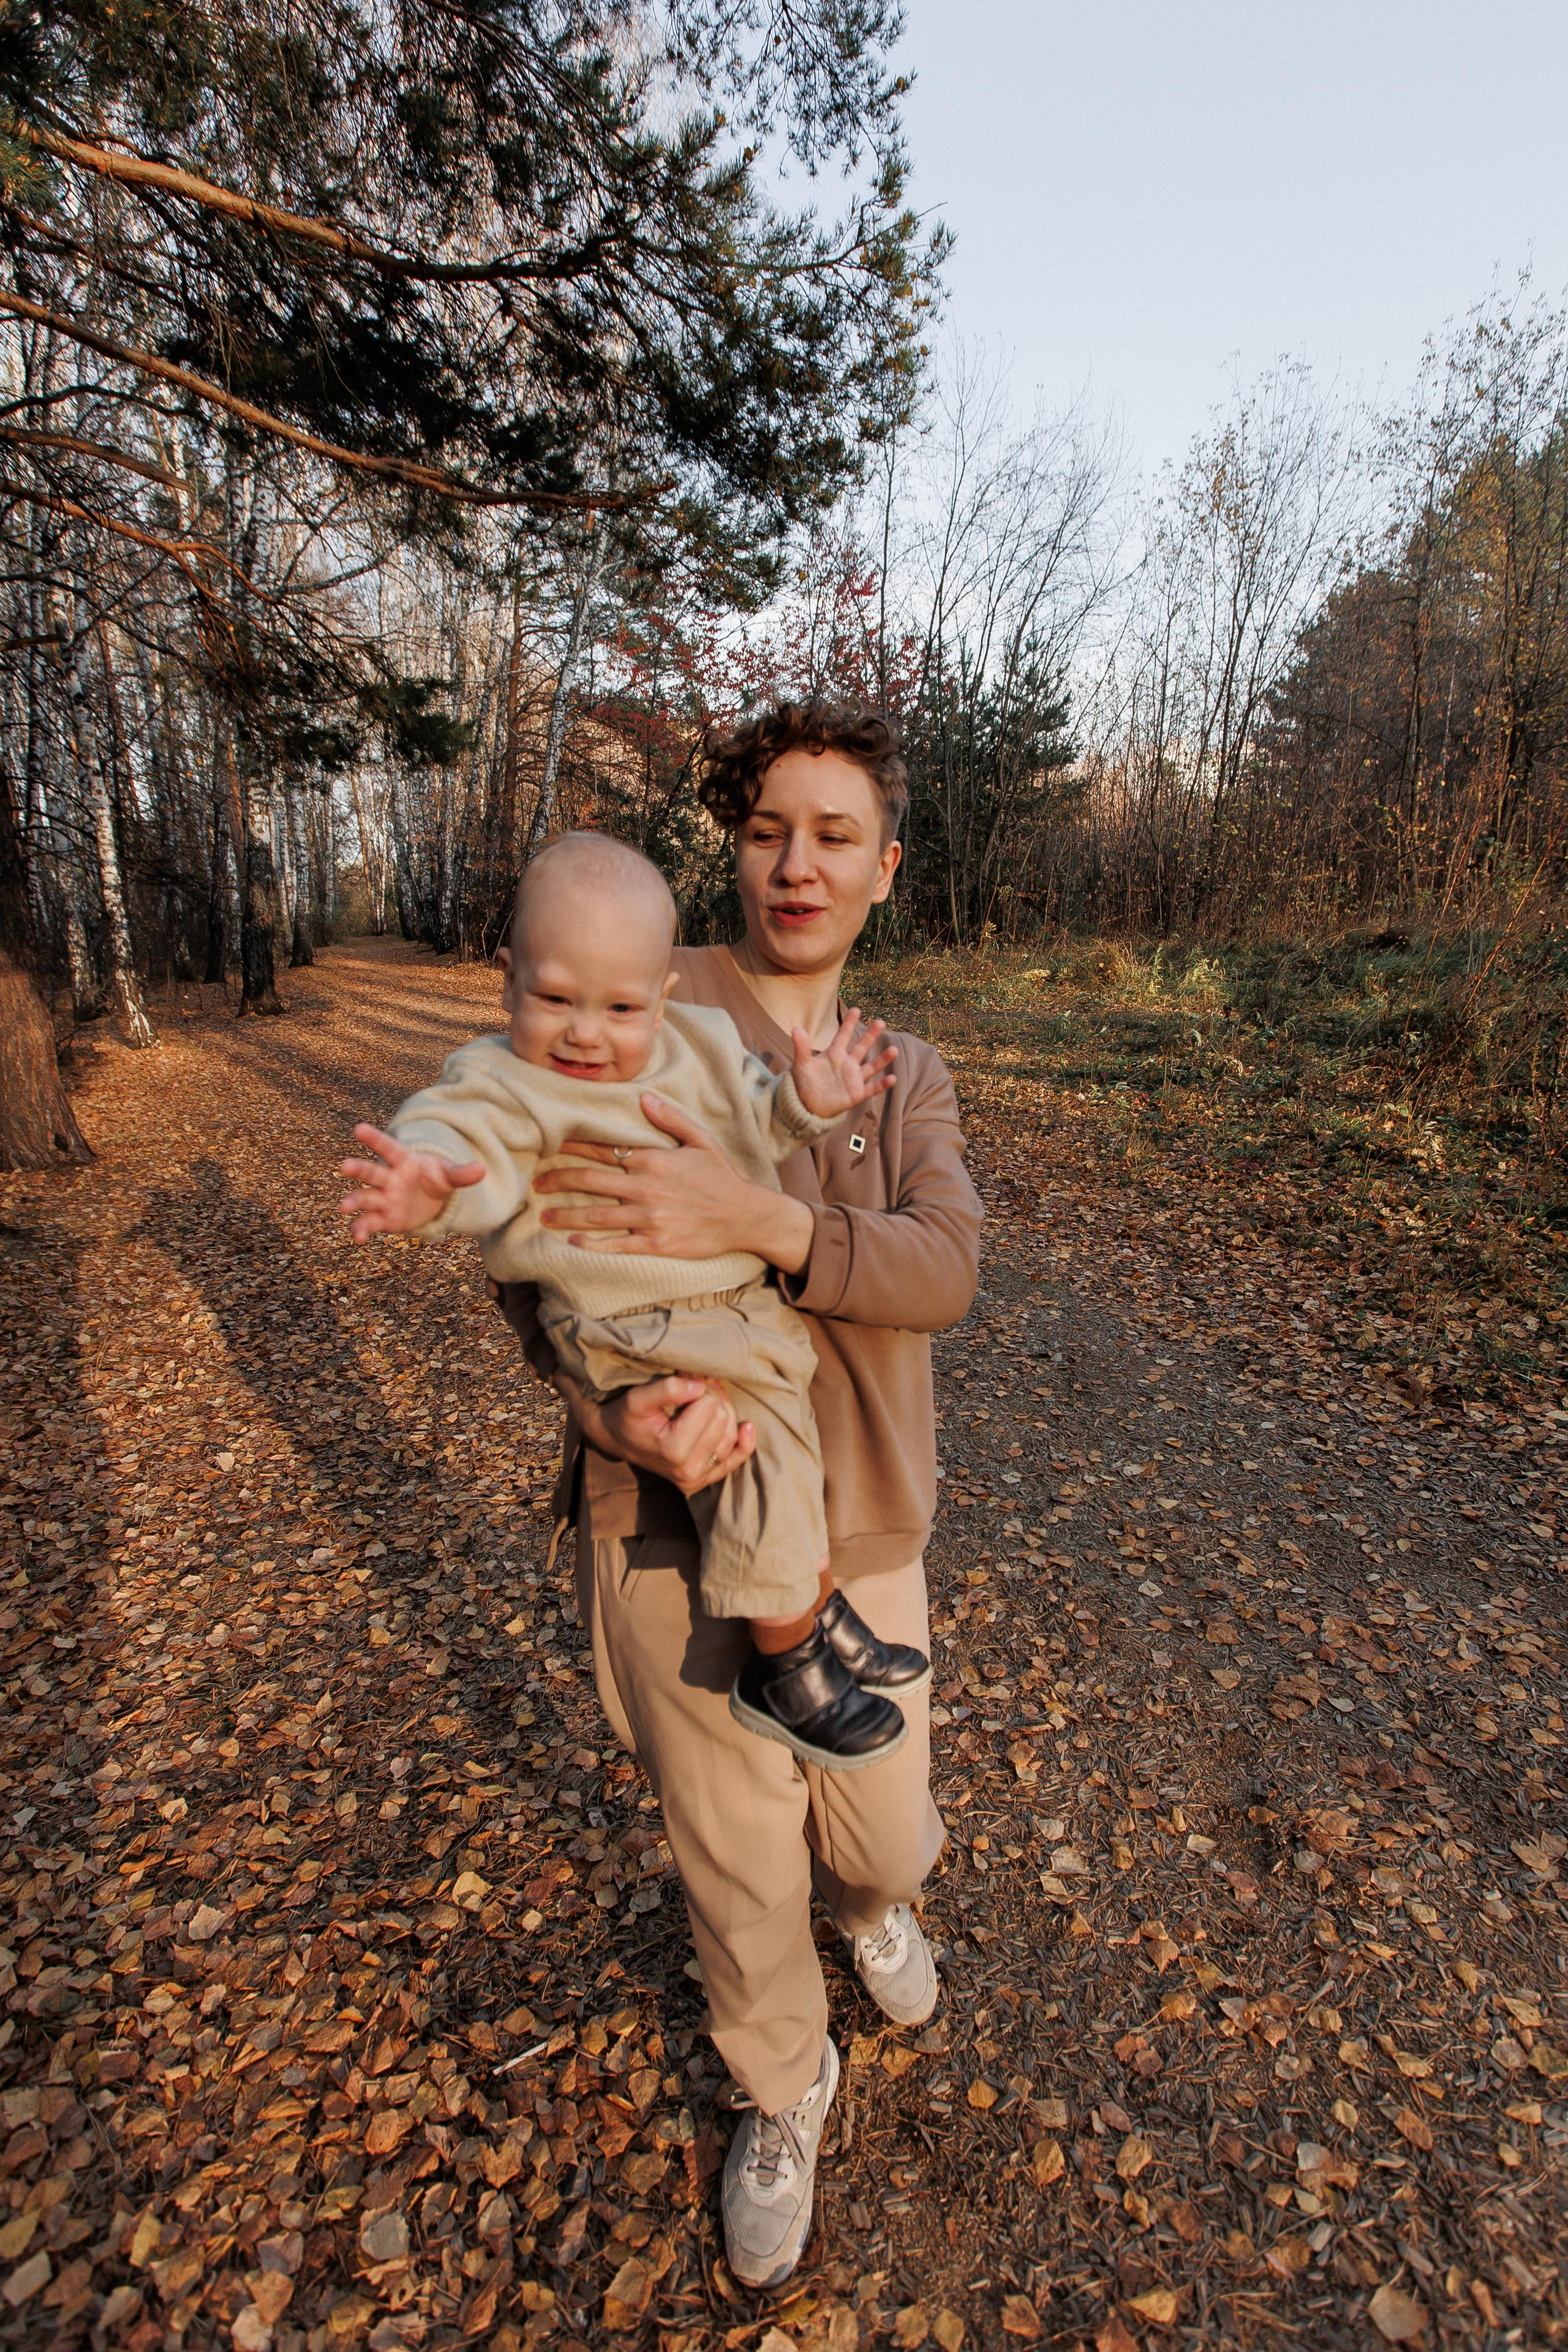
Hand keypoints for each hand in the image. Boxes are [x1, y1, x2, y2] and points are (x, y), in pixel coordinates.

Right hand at [339, 1123, 484, 1241]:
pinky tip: (357, 1238)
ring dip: (354, 1202)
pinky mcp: (383, 1219)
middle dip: (358, 1170)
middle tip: (345, 1166)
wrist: (429, 1199)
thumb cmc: (435, 1179)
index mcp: (404, 1162)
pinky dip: (361, 1230)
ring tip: (343, 1208)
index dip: (374, 1138)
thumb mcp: (449, 1175)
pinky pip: (369, 1223)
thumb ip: (462, 1174)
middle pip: (372, 1173)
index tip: (358, 1128)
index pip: (388, 1148)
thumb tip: (482, 1170)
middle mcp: (389, 1179)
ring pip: (365, 1199)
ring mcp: (383, 1199)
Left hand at [534, 1095, 814, 1271]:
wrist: (746, 1216)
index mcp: (653, 1160)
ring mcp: (649, 1219)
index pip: (603, 1150)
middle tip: (537, 1181)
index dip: (573, 1146)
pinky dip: (592, 1244)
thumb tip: (642, 1098)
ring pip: (596, 1216)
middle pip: (589, 1182)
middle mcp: (645, 1188)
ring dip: (565, 1216)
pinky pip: (616, 1244)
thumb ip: (670, 1118)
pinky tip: (573, 1242)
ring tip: (544, 1215)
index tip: (551, 1144)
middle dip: (558, 1180)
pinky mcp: (655, 1244)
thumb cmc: (723, 1176)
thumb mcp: (701, 1139)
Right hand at [557, 1368, 755, 1494]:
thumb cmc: (625, 1416)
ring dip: (722, 1412)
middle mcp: (688, 1471)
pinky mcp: (705, 1479)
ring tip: (701, 1401)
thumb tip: (699, 1386)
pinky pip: (737, 1459)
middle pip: (723, 1418)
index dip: (697, 1387)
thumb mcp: (636, 1398)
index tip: (683, 1381)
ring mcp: (698, 1478)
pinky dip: (744, 1441)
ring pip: (731, 1433)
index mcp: (673, 1450)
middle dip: (710, 1398)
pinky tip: (746, 1426)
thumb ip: (668, 1389)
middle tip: (692, 1388)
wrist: (616, 1438)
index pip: (708, 1405)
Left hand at [790, 1008, 896, 1120]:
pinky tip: (892, 1078)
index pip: (843, 1035)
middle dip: (871, 1035)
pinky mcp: (857, 1093)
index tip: (856, 1009)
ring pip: (872, 1066)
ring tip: (894, 1050)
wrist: (807, 1106)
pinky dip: (882, 1084)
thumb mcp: (801, 1064)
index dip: (849, 1023)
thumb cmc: (804, 1083)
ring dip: (882, 1059)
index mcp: (834, 1054)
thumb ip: (801, 1047)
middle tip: (881, 1022)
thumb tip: (796, 1028)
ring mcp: (854, 1078)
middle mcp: (847, 1064)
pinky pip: (872, 1088)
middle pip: (861, 1047)